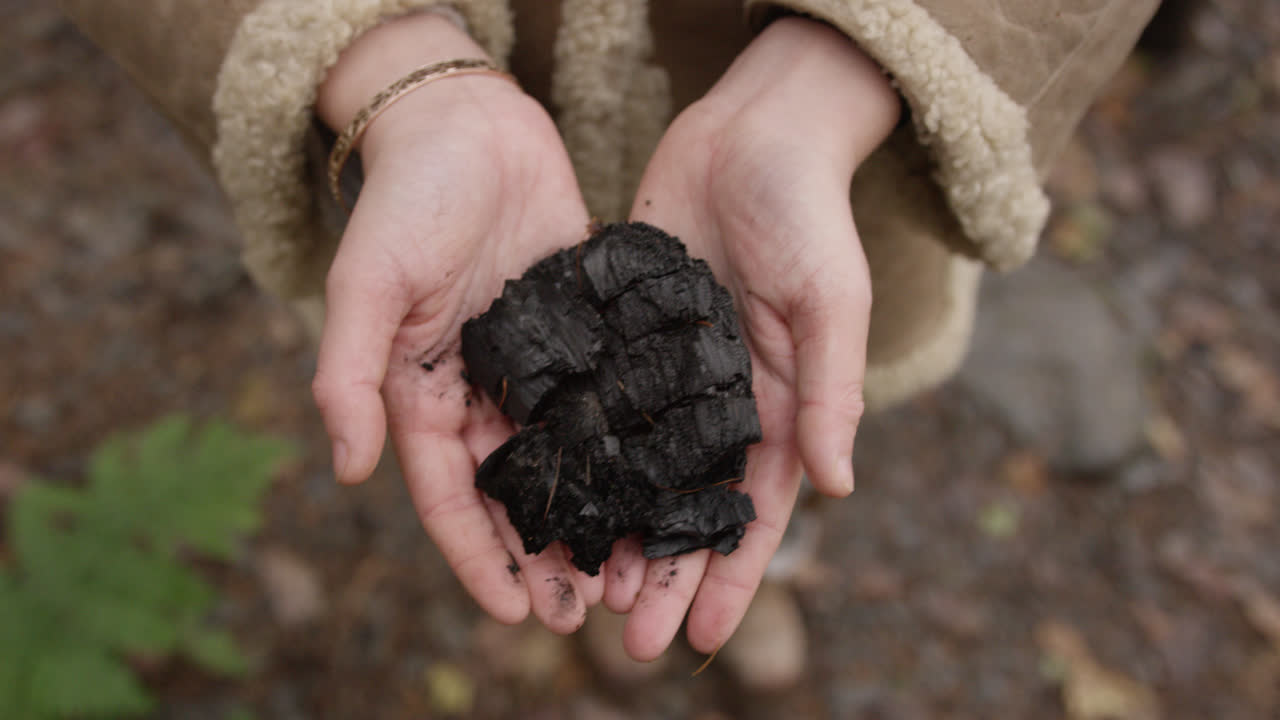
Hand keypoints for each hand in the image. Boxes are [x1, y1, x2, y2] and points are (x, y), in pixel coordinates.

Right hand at [312, 13, 601, 633]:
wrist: (469, 122)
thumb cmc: (409, 200)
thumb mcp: (367, 284)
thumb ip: (348, 375)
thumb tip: (346, 471)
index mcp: (425, 393)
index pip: (450, 496)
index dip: (479, 558)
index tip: (515, 614)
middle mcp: (483, 391)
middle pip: (515, 492)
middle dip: (544, 555)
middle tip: (585, 616)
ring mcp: (537, 365)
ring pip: (568, 458)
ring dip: (594, 514)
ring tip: (630, 570)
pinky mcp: (581, 331)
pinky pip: (607, 400)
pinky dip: (629, 445)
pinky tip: (663, 481)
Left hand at [602, 17, 900, 659]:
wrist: (755, 134)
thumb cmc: (809, 215)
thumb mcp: (829, 305)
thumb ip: (831, 394)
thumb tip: (841, 488)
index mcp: (778, 408)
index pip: (752, 511)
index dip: (728, 575)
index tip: (697, 634)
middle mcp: (719, 404)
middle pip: (686, 506)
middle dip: (661, 572)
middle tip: (623, 636)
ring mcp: (669, 373)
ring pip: (638, 469)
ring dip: (615, 527)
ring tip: (580, 584)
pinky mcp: (626, 335)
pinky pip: (602, 404)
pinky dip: (582, 451)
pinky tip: (550, 489)